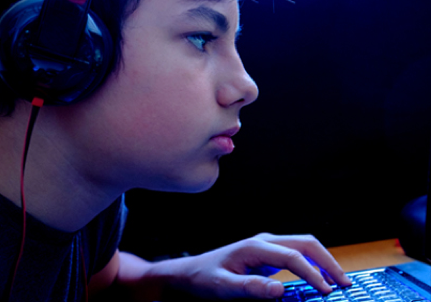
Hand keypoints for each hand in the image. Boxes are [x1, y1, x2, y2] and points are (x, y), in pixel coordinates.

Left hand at [167, 233, 351, 299]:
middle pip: (305, 244)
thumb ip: (251, 288)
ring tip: (338, 281)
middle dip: (328, 261)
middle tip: (345, 282)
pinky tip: (317, 279)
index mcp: (255, 247)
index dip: (313, 274)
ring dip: (322, 261)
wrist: (190, 273)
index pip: (293, 256)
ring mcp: (266, 247)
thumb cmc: (204, 278)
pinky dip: (311, 264)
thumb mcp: (223, 287)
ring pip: (303, 246)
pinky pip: (296, 255)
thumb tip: (280, 291)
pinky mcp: (266, 255)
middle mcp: (264, 242)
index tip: (326, 291)